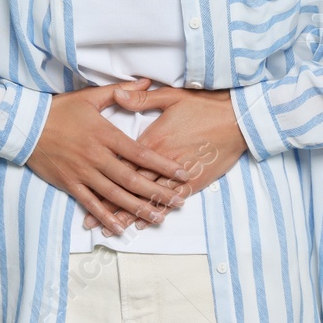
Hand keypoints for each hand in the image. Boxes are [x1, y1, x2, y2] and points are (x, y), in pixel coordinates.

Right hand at [24, 78, 192, 235]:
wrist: (24, 126)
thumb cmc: (59, 110)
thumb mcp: (89, 96)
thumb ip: (119, 91)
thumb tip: (145, 81)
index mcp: (104, 134)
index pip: (140, 152)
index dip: (163, 164)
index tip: (182, 173)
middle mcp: (96, 156)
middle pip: (132, 179)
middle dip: (157, 192)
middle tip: (178, 202)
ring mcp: (82, 172)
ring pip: (115, 195)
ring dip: (138, 208)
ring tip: (158, 218)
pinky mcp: (69, 183)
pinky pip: (90, 203)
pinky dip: (106, 217)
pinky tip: (120, 227)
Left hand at [82, 82, 247, 230]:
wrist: (238, 119)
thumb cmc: (204, 106)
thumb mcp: (171, 97)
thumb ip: (142, 99)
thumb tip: (118, 94)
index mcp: (153, 140)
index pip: (121, 163)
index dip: (103, 178)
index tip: (85, 189)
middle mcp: (161, 161)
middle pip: (130, 185)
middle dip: (109, 204)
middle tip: (90, 221)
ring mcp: (178, 174)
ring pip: (148, 197)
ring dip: (129, 213)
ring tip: (111, 228)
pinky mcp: (194, 181)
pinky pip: (170, 200)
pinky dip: (155, 212)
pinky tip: (142, 223)